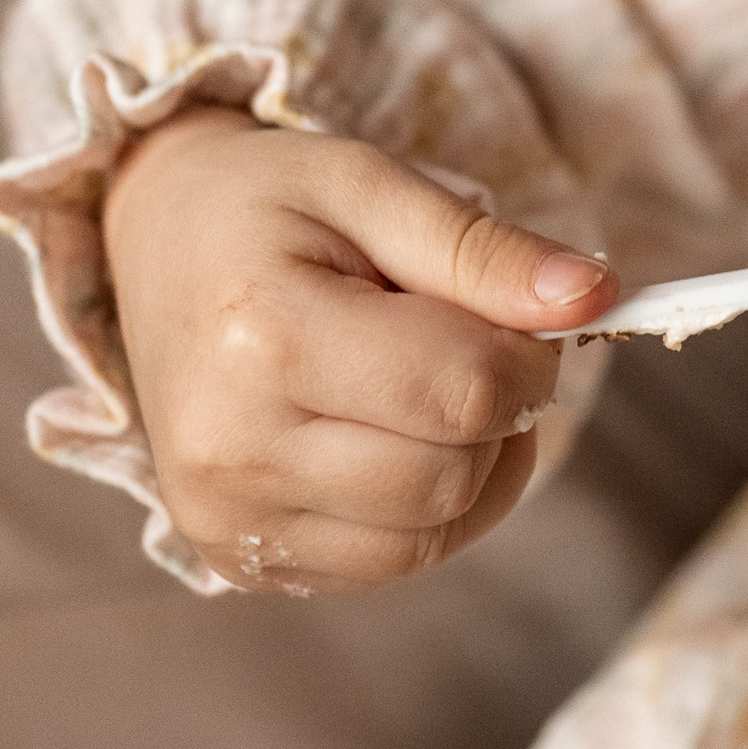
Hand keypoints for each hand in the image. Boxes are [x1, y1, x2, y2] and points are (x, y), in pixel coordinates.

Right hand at [103, 105, 614, 593]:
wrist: (152, 245)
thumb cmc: (264, 206)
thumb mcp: (370, 185)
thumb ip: (484, 250)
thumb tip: (595, 297)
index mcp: (265, 338)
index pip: (467, 389)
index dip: (532, 354)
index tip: (522, 311)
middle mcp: (232, 447)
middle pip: (453, 475)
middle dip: (498, 410)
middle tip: (467, 340)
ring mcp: (225, 516)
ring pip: (432, 536)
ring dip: (472, 466)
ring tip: (428, 386)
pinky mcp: (234, 559)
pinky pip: (388, 563)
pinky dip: (426, 509)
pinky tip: (394, 436)